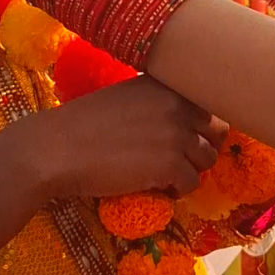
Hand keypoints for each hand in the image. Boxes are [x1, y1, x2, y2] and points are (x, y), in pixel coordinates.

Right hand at [38, 76, 227, 199]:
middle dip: (204, 146)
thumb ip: (156, 102)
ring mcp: (177, 134)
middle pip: (217, 130)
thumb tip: (177, 121)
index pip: (208, 102)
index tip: (191, 135)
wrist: (57, 148)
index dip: (202, 123)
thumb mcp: (126, 97)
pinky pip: (192, 183)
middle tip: (184, 159)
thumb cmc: (82, 123)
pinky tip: (161, 189)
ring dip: (192, 170)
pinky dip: (179, 190)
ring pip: (207, 159)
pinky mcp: (171, 164)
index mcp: (166, 84)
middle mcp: (178, 104)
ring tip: (170, 176)